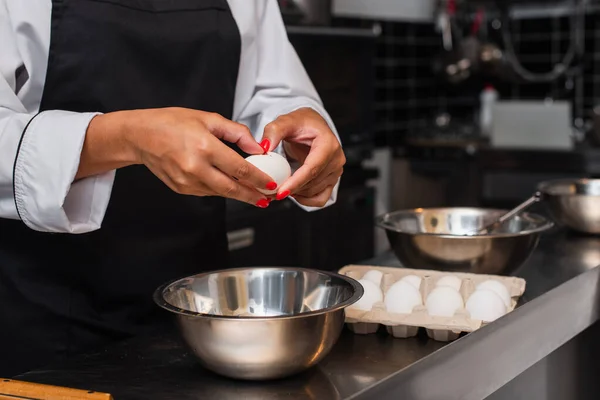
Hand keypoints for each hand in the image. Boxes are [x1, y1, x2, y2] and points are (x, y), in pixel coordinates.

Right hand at [80, 107, 275, 207]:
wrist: (140, 136)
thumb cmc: (173, 123)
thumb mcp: (208, 118)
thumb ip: (237, 133)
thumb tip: (258, 148)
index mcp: (204, 147)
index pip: (239, 169)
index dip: (259, 179)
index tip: (272, 185)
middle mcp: (195, 168)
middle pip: (232, 188)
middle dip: (253, 195)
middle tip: (269, 198)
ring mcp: (186, 181)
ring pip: (220, 192)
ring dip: (239, 195)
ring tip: (256, 194)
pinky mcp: (181, 189)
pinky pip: (208, 192)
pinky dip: (221, 190)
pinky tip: (231, 187)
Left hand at [261, 108, 344, 206]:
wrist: (311, 127)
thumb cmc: (301, 123)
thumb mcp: (285, 121)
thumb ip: (273, 131)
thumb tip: (264, 148)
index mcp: (328, 144)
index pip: (312, 168)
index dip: (296, 182)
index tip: (280, 192)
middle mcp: (336, 159)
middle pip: (312, 182)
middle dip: (291, 189)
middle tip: (270, 191)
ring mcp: (336, 171)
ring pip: (314, 192)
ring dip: (296, 194)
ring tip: (278, 189)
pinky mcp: (332, 180)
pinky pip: (321, 198)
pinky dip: (306, 200)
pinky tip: (293, 193)